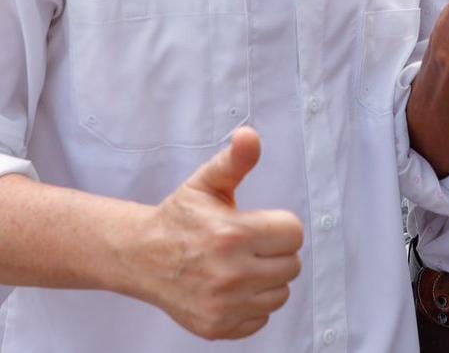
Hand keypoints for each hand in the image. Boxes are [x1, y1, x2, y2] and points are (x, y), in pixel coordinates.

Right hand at [138, 128, 302, 339]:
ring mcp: (223, 305)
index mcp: (232, 234)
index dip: (280, 225)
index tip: (260, 223)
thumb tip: (250, 135)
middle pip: (291, 265)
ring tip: (244, 263)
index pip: (293, 233)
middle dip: (276, 251)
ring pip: (280, 293)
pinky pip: (261, 318)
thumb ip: (236, 159)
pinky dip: (253, 304)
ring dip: (268, 279)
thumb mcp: (208, 181)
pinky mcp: (217, 327)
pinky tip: (234, 287)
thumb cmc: (181, 217)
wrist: (141, 257)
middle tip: (251, 243)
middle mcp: (229, 274)